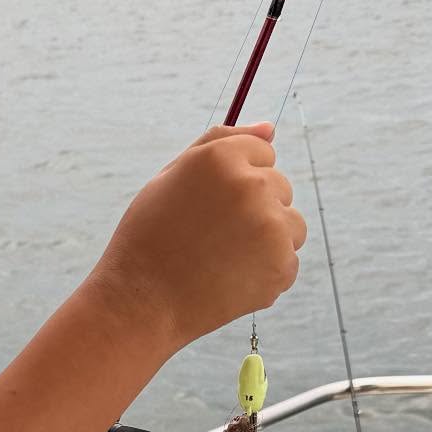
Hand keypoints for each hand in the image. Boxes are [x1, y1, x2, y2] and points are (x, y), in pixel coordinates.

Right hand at [91, 124, 305, 351]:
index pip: (263, 152)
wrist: (139, 303)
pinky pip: (288, 260)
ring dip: (267, 239)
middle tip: (209, 237)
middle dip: (254, 208)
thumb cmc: (149, 237)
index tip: (210, 205)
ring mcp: (271, 226)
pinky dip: (265, 272)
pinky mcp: (281, 265)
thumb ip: (218, 143)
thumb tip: (269, 128)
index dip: (234, 181)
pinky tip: (228, 280)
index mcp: (221, 157)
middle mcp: (252, 185)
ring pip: (292, 224)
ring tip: (222, 259)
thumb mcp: (171, 177)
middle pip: (280, 186)